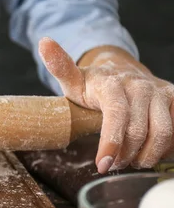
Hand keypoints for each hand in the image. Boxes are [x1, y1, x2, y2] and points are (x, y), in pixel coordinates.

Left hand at [38, 37, 173, 173]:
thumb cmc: (93, 84)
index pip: (116, 114)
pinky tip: (146, 151)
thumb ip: (60, 66)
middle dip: (124, 155)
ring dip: (145, 156)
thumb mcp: (73, 79)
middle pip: (139, 130)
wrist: (120, 71)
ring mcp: (160, 92)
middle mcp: (140, 86)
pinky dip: (164, 148)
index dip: (111, 142)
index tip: (102, 164)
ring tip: (129, 161)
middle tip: (111, 165)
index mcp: (112, 83)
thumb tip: (44, 42)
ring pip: (163, 133)